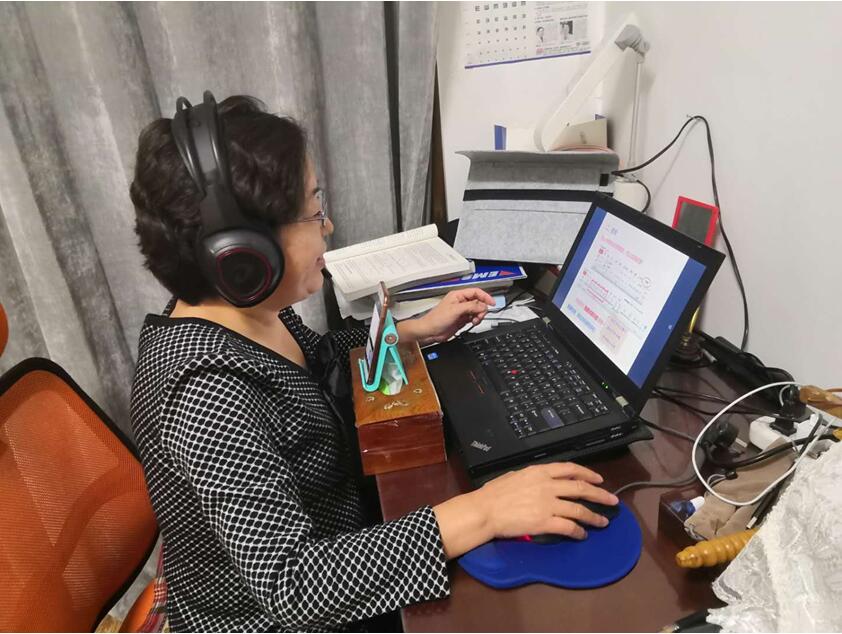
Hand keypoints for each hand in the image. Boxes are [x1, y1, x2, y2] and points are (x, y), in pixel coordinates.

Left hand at [403, 288, 494, 344]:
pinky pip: (474, 317)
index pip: (476, 292)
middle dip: (482, 308)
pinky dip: (476, 320)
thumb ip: (471, 306)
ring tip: (474, 320)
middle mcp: (461, 302)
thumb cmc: (436, 319)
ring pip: (478, 310)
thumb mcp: (456, 310)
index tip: (492, 303)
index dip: (485, 296)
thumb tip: (483, 306)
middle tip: (479, 315)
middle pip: (479, 302)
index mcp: (458, 295)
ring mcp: (462, 311)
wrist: (430, 331)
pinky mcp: (462, 319)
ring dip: (479, 315)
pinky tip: (472, 323)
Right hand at [477, 462, 617, 540]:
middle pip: (581, 488)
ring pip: (579, 509)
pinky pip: (568, 526)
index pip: (570, 469)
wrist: (485, 510)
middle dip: (600, 494)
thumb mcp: (515, 476)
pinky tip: (582, 535)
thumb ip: (532, 477)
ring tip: (603, 522)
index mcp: (539, 471)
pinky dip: (578, 531)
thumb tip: (542, 480)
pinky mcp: (545, 522)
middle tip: (613, 500)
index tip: (598, 479)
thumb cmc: (494, 493)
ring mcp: (547, 504)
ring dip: (594, 516)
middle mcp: (547, 485)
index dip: (588, 473)